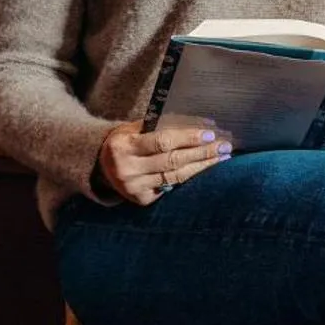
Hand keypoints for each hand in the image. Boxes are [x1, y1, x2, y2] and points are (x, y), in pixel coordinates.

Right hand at [96, 121, 230, 204]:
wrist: (101, 166)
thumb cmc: (125, 142)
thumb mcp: (134, 129)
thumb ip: (159, 126)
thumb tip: (199, 124)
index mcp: (123, 146)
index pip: (162, 141)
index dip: (188, 138)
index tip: (210, 134)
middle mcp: (127, 169)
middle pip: (172, 161)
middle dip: (201, 153)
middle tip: (224, 146)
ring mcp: (134, 187)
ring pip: (175, 177)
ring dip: (201, 167)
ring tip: (221, 158)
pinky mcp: (142, 200)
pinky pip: (170, 187)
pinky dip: (189, 178)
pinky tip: (204, 170)